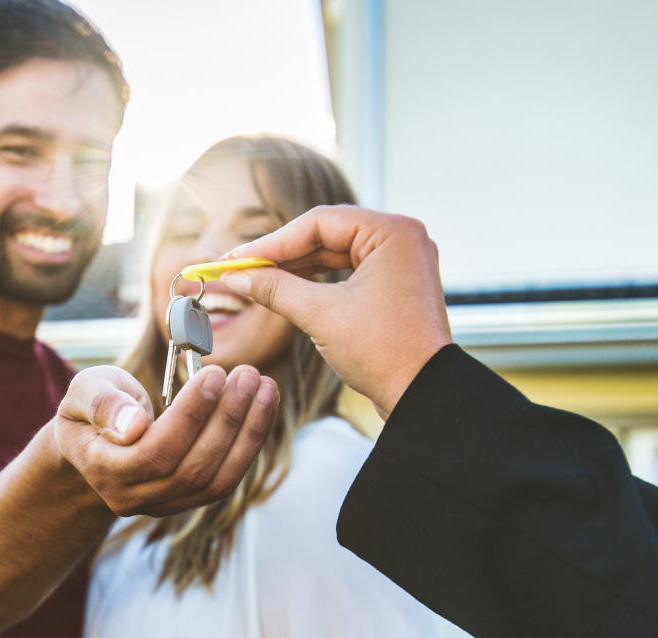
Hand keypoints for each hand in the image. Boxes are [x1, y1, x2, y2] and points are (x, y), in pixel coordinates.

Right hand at [55, 363, 278, 516]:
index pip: (154, 453)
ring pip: (216, 482)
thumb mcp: (82, 393)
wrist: (92, 447)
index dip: (189, 417)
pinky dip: (249, 444)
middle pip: (191, 470)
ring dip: (247, 434)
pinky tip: (262, 408)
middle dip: (227, 420)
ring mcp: (162, 504)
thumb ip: (102, 404)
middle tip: (248, 374)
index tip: (213, 374)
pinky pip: (226, 480)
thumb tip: (134, 424)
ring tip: (265, 387)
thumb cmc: (90, 411)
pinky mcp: (186, 501)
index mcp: (102, 468)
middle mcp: (132, 496)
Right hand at [219, 206, 451, 416]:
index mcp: (393, 232)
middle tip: (240, 268)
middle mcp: (401, 239)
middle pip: (326, 234)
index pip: (319, 223)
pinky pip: (347, 273)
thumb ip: (275, 289)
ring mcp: (399, 263)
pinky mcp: (393, 286)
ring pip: (335, 253)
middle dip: (281, 254)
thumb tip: (237, 278)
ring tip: (258, 279)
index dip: (271, 243)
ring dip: (296, 267)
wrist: (421, 394)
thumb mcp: (321, 315)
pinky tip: (287, 289)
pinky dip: (317, 281)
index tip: (236, 260)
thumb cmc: (385, 353)